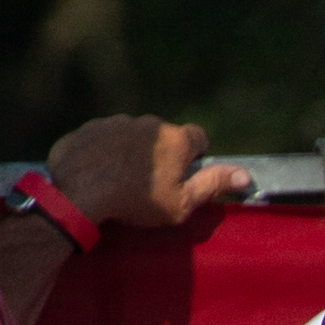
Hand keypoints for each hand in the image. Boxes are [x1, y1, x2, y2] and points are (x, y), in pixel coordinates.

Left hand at [42, 113, 256, 232]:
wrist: (78, 191)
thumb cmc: (137, 201)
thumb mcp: (182, 202)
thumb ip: (214, 185)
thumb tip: (246, 175)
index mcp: (175, 139)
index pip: (198, 138)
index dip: (195, 156)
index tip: (185, 174)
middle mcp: (148, 123)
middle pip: (164, 137)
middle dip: (162, 155)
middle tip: (151, 184)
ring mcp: (117, 122)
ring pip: (133, 136)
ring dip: (133, 152)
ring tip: (122, 180)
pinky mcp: (90, 128)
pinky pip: (105, 138)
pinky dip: (106, 152)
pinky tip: (100, 173)